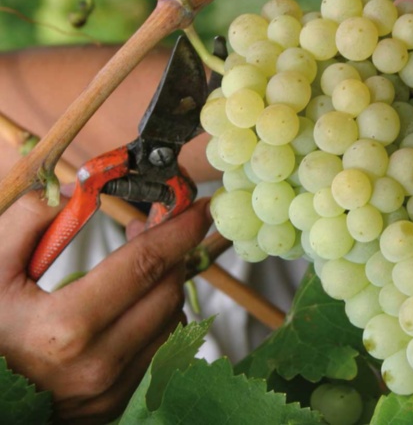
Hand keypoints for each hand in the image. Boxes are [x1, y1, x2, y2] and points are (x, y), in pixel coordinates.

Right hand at [0, 191, 211, 423]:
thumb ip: (29, 222)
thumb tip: (79, 192)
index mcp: (67, 326)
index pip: (144, 265)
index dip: (178, 231)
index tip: (202, 209)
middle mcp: (99, 363)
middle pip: (167, 290)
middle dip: (171, 252)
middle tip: (151, 229)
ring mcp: (112, 388)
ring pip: (171, 319)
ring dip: (164, 284)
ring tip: (137, 267)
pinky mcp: (118, 400)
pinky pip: (162, 346)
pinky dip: (159, 316)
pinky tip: (132, 304)